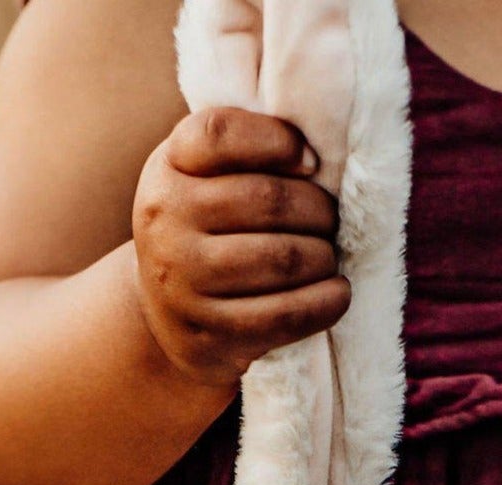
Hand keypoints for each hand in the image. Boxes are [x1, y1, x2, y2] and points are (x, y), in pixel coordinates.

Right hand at [132, 106, 350, 385]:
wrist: (165, 315)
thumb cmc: (203, 230)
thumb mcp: (201, 177)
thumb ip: (243, 152)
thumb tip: (314, 157)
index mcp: (168, 169)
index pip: (220, 134)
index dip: (276, 140)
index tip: (311, 162)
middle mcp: (167, 222)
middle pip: (267, 200)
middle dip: (318, 210)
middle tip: (330, 221)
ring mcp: (184, 282)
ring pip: (282, 258)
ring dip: (323, 257)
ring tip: (328, 257)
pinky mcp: (209, 333)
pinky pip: (283, 314)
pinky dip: (324, 302)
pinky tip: (337, 293)